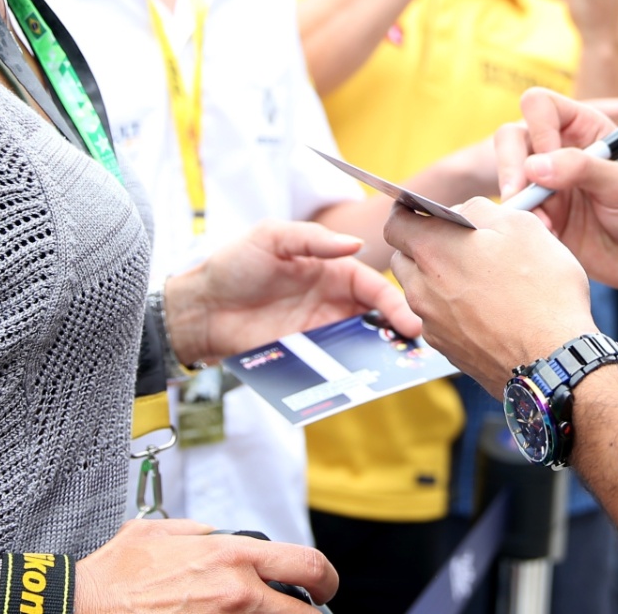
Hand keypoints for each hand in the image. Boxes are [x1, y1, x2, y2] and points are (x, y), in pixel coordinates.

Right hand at [77, 517, 337, 611]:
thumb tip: (214, 536)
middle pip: (302, 613)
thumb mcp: (161, 531)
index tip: (324, 587)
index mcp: (230, 556)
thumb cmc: (116, 573)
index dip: (326, 579)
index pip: (306, 564)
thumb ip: (198, 532)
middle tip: (308, 613)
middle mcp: (236, 591)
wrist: (85, 604)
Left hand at [162, 221, 422, 363]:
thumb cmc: (234, 264)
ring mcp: (318, 331)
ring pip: (361, 344)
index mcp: (330, 269)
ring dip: (382, 354)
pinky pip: (333, 365)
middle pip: (375, 318)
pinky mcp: (303, 356)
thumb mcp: (271, 237)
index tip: (409, 321)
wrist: (199, 308)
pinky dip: (352, 372)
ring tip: (402, 369)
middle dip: (399, 331)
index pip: (372, 286)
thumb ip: (312, 239)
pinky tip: (366, 380)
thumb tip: (354, 245)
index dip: (393, 302)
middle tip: (417, 349)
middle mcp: (331, 302)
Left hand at [385, 196, 594, 394]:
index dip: (410, 212)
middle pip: (404, 258)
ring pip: (420, 290)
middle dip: (424, 247)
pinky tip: (486, 310)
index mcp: (433, 250)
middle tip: (461, 245)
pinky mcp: (446, 349)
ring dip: (438, 280)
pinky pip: (438, 320)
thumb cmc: (541, 289)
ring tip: (479, 279)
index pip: (396, 222)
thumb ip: (481, 210)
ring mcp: (431, 323)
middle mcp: (421, 288)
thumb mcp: (521, 226)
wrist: (552, 360)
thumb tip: (465, 213)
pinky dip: (452, 311)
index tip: (429, 212)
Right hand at [495, 89, 617, 293]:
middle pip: (511, 138)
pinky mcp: (544, 217)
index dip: (539, 129)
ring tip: (545, 225)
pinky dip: (525, 224)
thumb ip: (582, 168)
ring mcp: (549, 185)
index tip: (550, 160)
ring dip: (518, 200)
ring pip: (509, 178)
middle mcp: (560, 151)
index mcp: (584, 129)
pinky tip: (548, 237)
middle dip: (511, 166)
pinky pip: (518, 214)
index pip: (540, 106)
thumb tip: (533, 166)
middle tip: (521, 194)